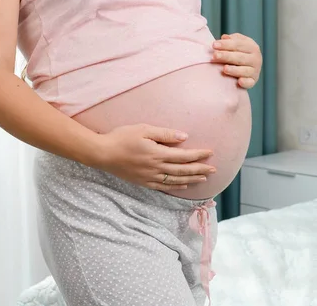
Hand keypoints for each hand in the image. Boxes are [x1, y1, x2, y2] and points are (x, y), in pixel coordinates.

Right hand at [94, 124, 215, 190]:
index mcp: (157, 154)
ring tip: (204, 178)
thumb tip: (184, 137)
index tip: (210, 153)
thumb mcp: (143, 129)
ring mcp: (150, 177)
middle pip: (183, 170)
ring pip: (176, 180)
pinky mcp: (143, 182)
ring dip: (191, 179)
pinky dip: (176, 186)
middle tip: (214, 169)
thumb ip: (164, 134)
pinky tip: (183, 185)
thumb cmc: (121, 137)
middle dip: (200, 169)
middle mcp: (156, 168)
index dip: (199, 155)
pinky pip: (163, 186)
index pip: (184, 156)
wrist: (102, 153)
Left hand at [211, 33, 261, 88]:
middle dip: (227, 56)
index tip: (214, 45)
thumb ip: (231, 40)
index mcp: (252, 47)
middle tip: (215, 55)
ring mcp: (255, 71)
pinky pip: (249, 82)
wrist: (248, 68)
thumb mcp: (236, 44)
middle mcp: (255, 58)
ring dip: (234, 70)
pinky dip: (245, 82)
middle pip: (240, 57)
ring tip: (224, 69)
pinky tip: (239, 81)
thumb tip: (224, 37)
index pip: (238, 44)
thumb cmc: (239, 53)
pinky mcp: (252, 81)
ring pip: (244, 70)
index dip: (226, 44)